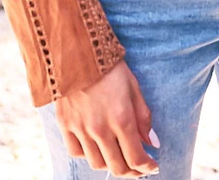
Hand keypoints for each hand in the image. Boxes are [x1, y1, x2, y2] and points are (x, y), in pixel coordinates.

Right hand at [55, 60, 159, 176]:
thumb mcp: (133, 86)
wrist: (76, 50)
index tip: (152, 166)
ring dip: (110, 163)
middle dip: (131, 172)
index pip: (136, 158)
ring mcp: (81, 129)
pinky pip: (76, 152)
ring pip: (97, 163)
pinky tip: (95, 145)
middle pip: (117, 167)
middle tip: (138, 167)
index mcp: (121, 118)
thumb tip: (152, 142)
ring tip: (117, 154)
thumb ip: (143, 117)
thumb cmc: (108, 66)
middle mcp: (100, 129)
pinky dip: (88, 154)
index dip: (147, 167)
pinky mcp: (65, 125)